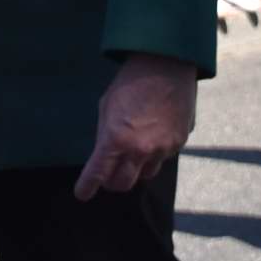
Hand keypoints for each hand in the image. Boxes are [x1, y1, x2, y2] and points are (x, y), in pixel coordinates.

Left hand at [73, 54, 196, 201]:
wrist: (166, 66)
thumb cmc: (130, 83)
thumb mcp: (107, 107)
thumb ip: (105, 135)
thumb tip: (105, 154)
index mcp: (116, 140)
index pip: (98, 174)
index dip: (87, 187)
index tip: (82, 194)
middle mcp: (140, 150)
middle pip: (123, 184)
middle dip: (112, 182)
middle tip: (107, 176)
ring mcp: (162, 149)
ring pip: (145, 174)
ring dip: (135, 169)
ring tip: (132, 153)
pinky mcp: (178, 144)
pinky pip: (163, 158)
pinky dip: (154, 154)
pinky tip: (152, 135)